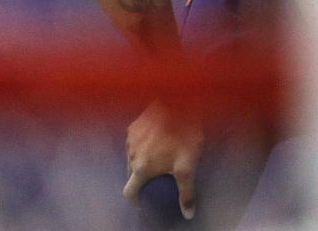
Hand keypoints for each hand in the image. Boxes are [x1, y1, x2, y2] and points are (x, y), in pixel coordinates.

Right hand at [123, 99, 203, 220]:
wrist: (177, 102)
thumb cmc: (182, 136)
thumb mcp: (188, 166)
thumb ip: (186, 191)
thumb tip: (188, 213)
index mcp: (140, 168)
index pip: (129, 191)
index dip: (135, 199)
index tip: (144, 200)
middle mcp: (130, 155)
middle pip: (130, 173)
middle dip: (139, 179)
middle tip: (154, 179)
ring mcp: (130, 138)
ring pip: (131, 156)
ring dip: (140, 160)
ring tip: (155, 158)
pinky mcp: (133, 124)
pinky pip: (134, 141)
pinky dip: (141, 145)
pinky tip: (155, 140)